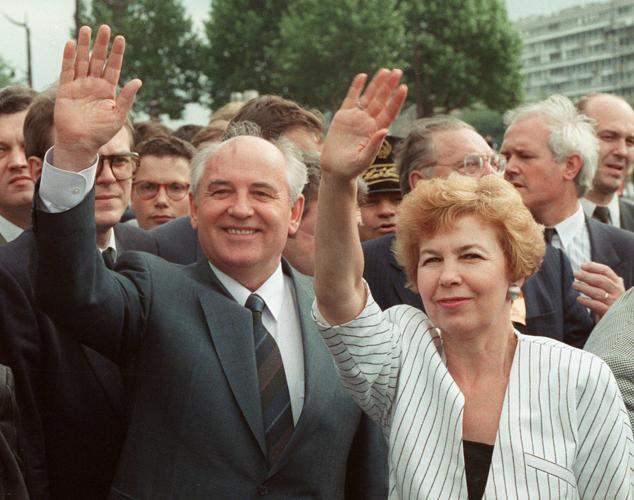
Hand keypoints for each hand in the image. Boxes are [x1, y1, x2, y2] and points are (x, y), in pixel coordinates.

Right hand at [53, 25, 141, 168]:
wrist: (81, 143)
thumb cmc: (102, 132)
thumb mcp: (118, 116)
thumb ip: (127, 98)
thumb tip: (138, 81)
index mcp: (108, 91)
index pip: (114, 67)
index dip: (117, 53)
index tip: (120, 39)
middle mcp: (94, 85)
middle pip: (98, 60)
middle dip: (101, 45)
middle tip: (104, 28)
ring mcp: (79, 86)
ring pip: (82, 61)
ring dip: (84, 46)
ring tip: (87, 29)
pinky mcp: (65, 90)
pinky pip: (67, 71)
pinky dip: (69, 58)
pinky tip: (72, 45)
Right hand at [320, 69, 406, 180]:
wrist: (335, 170)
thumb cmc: (351, 169)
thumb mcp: (363, 160)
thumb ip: (374, 145)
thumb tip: (384, 130)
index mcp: (376, 132)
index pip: (389, 113)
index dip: (396, 101)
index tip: (403, 88)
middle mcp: (369, 122)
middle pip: (381, 101)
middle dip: (389, 86)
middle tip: (398, 71)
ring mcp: (357, 118)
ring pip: (369, 97)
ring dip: (377, 84)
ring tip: (385, 70)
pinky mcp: (343, 116)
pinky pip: (351, 98)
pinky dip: (356, 87)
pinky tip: (362, 76)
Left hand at [573, 261, 624, 319]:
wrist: (617, 321)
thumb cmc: (609, 302)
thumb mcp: (609, 289)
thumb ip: (601, 280)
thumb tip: (584, 269)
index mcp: (617, 283)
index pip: (606, 271)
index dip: (594, 267)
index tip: (582, 266)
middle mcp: (618, 292)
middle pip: (601, 280)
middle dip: (587, 276)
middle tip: (576, 274)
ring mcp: (614, 302)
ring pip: (598, 293)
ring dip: (584, 288)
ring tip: (574, 285)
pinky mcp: (609, 313)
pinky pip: (596, 305)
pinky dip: (586, 301)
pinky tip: (578, 299)